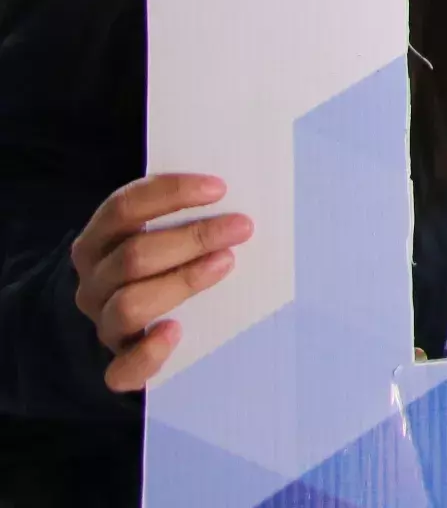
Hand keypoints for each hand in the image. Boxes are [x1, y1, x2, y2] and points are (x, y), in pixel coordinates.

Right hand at [69, 174, 249, 391]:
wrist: (147, 323)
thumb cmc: (167, 262)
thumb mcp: (166, 232)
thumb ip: (185, 214)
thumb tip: (232, 196)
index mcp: (98, 242)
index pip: (122, 208)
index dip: (170, 193)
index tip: (220, 188)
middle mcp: (93, 283)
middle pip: (133, 256)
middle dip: (192, 238)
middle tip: (241, 227)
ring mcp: (104, 324)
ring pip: (130, 304)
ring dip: (182, 281)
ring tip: (226, 263)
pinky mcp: (118, 364)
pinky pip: (123, 369)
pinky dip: (149, 352)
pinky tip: (176, 332)